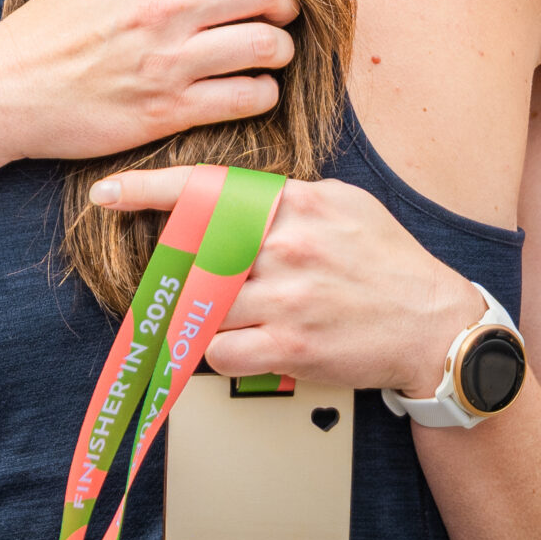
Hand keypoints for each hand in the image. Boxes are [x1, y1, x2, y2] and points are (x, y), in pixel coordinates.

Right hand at [0, 0, 297, 182]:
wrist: (3, 92)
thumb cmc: (46, 32)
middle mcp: (165, 11)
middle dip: (286, 1)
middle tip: (280, 14)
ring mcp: (170, 63)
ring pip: (267, 45)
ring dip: (280, 50)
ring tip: (270, 55)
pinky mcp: (169, 111)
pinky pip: (247, 98)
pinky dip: (262, 94)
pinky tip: (249, 90)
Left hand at [90, 168, 485, 395]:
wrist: (433, 326)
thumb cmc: (387, 263)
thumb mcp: (346, 205)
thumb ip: (289, 198)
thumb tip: (232, 200)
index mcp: (299, 203)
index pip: (210, 188)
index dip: (148, 189)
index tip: (107, 192)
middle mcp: (288, 246)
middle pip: (196, 253)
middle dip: (179, 268)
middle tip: (178, 278)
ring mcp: (286, 298)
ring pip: (203, 305)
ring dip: (203, 314)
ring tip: (230, 316)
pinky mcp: (288, 348)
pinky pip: (219, 351)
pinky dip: (220, 351)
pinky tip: (246, 344)